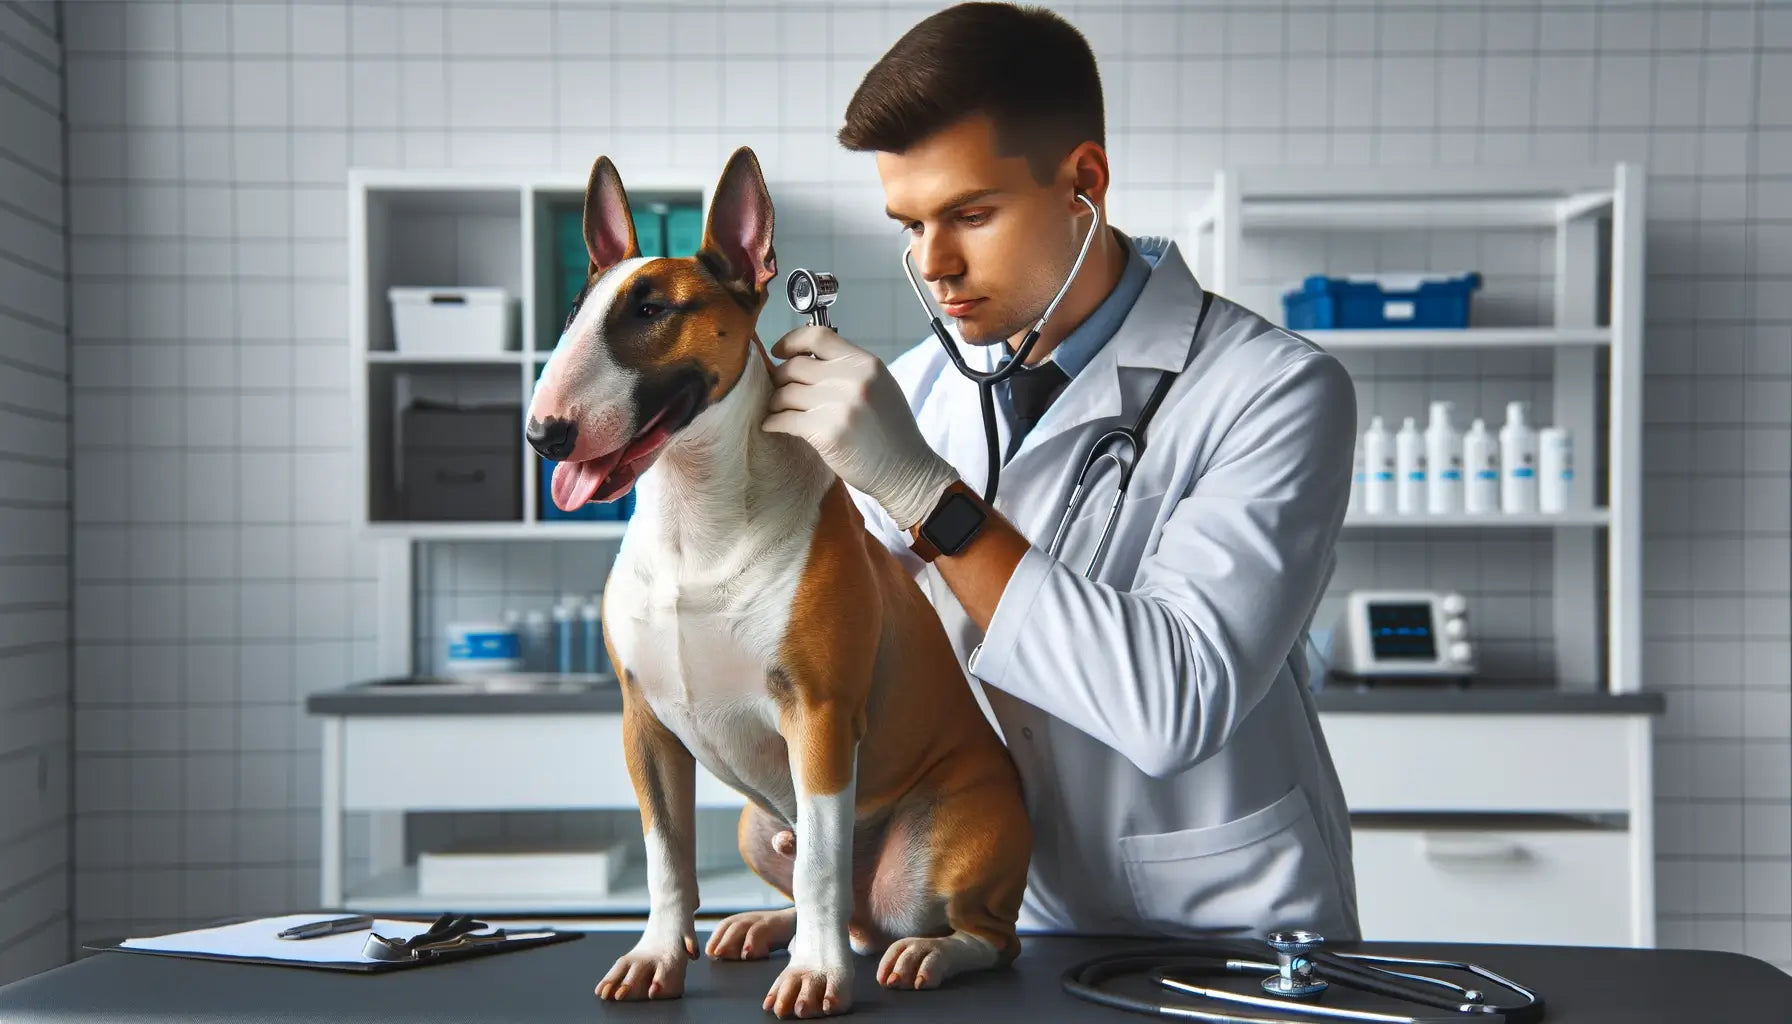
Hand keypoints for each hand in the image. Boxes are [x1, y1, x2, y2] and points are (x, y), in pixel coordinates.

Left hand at [763, 325, 959, 530]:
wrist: (905, 470)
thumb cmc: (890, 431)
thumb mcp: (878, 386)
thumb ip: (847, 370)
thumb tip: (802, 359)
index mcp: (866, 364)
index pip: (818, 336)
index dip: (791, 341)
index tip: (779, 352)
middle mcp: (853, 380)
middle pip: (795, 366)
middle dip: (779, 378)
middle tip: (779, 391)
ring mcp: (839, 406)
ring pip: (785, 393)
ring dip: (775, 403)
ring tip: (778, 411)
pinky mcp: (827, 433)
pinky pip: (785, 420)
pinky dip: (774, 423)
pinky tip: (774, 426)